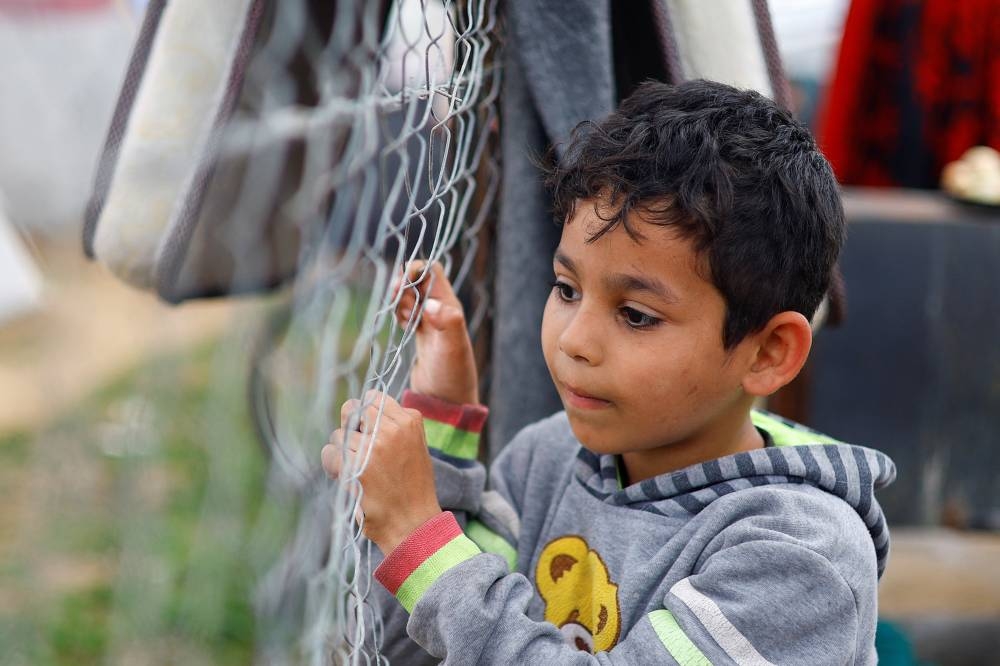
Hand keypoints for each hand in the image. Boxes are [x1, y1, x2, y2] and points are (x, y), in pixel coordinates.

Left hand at [322, 390, 441, 552]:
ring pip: (339, 434)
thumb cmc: (413, 488)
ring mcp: (374, 447)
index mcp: (410, 421)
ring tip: (355, 469)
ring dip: (341, 451)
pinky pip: (330, 453)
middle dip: (349, 426)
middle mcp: (392, 429)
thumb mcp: (415, 447)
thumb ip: (395, 425)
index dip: (365, 412)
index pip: (374, 397)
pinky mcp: (357, 466)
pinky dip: (332, 466)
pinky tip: (344, 477)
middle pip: (352, 409)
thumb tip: (364, 410)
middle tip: (356, 446)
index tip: (366, 429)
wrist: (414, 523)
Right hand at [394, 261, 478, 404]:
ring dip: (401, 302)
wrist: (446, 400)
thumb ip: (447, 323)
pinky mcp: (420, 334)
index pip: (432, 271)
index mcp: (449, 306)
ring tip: (406, 321)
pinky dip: (400, 314)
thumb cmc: (453, 375)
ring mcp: (430, 322)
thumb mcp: (452, 348)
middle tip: (400, 305)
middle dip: (404, 286)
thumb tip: (430, 304)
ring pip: (410, 297)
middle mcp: (441, 309)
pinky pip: (406, 313)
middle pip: (417, 281)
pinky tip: (404, 327)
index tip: (402, 283)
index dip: (415, 270)